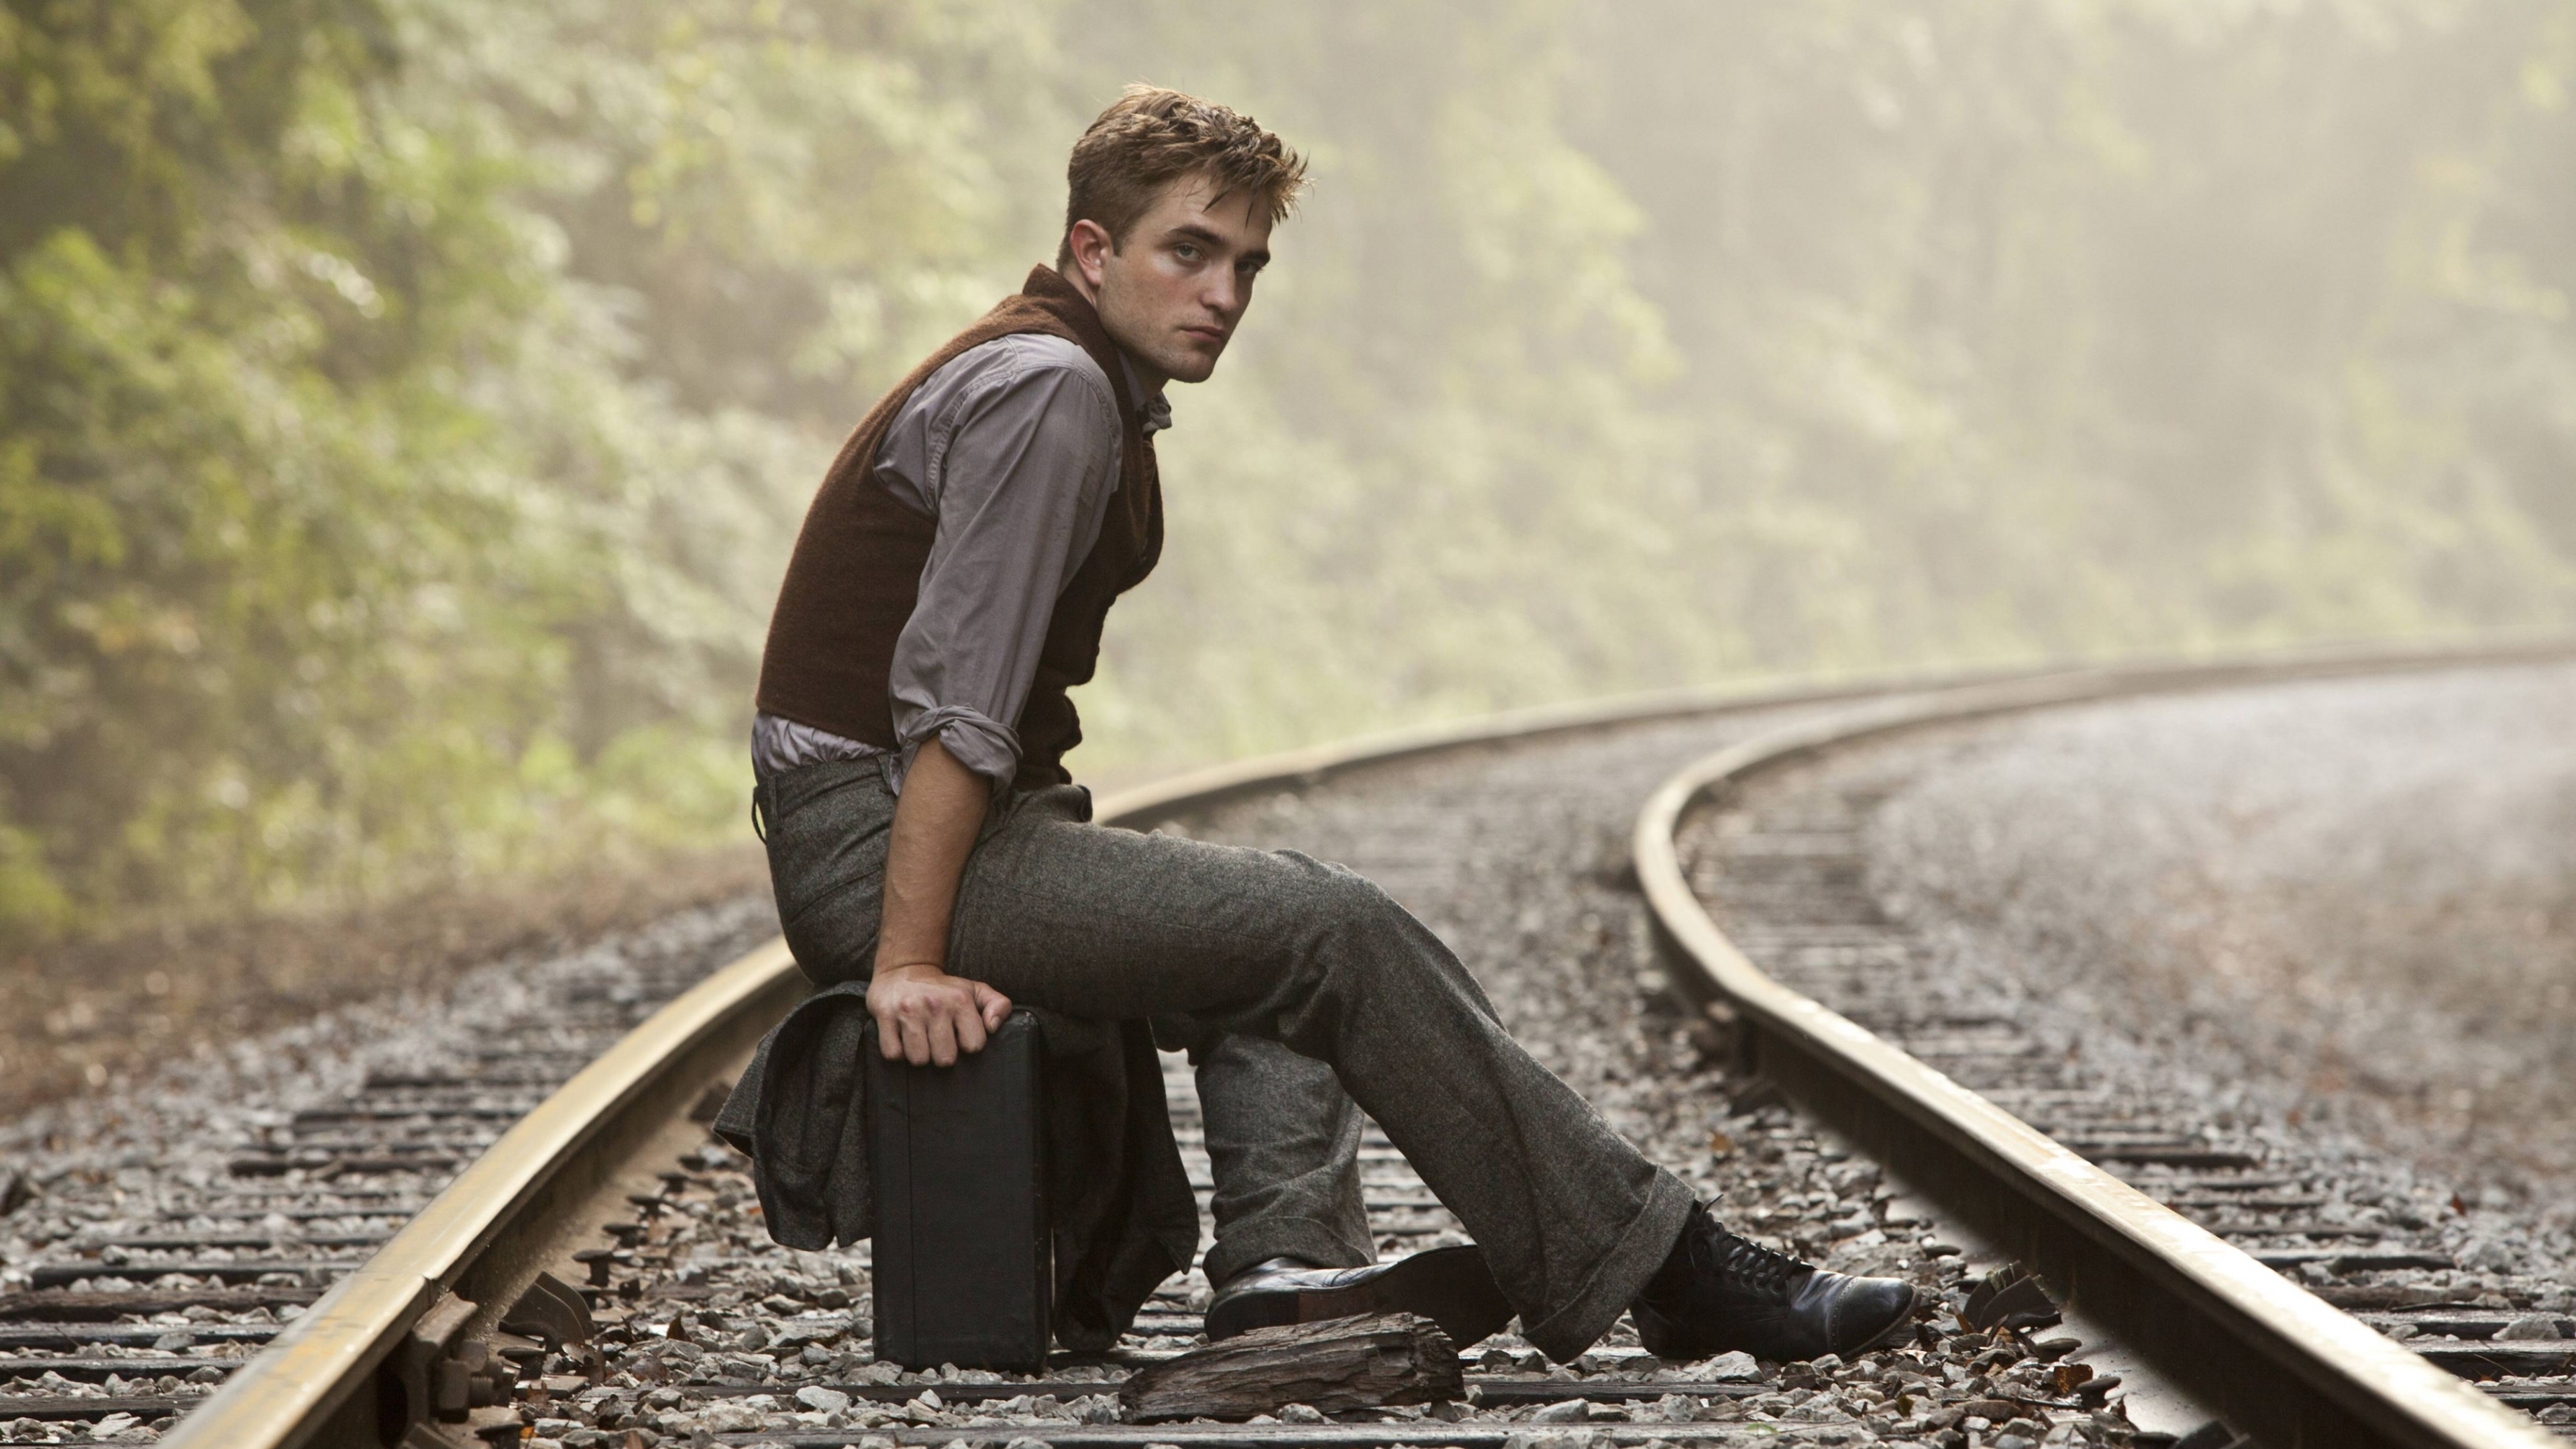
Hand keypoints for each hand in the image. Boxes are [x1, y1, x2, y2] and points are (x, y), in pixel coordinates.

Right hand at [867, 961, 1011, 1065]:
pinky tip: (902, 1039)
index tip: (959, 1036)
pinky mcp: (884, 1015)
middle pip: (945, 1059)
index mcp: (960, 1000)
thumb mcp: (975, 990)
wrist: (903, 969)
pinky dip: (897, 1052)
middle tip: (937, 1040)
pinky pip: (893, 1054)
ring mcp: (908, 1011)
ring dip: (919, 1055)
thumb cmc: (942, 988)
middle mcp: (935, 1005)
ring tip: (920, 1040)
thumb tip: (993, 1027)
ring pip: (919, 1060)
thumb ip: (998, 1005)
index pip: (974, 1045)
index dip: (967, 1045)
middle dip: (942, 1054)